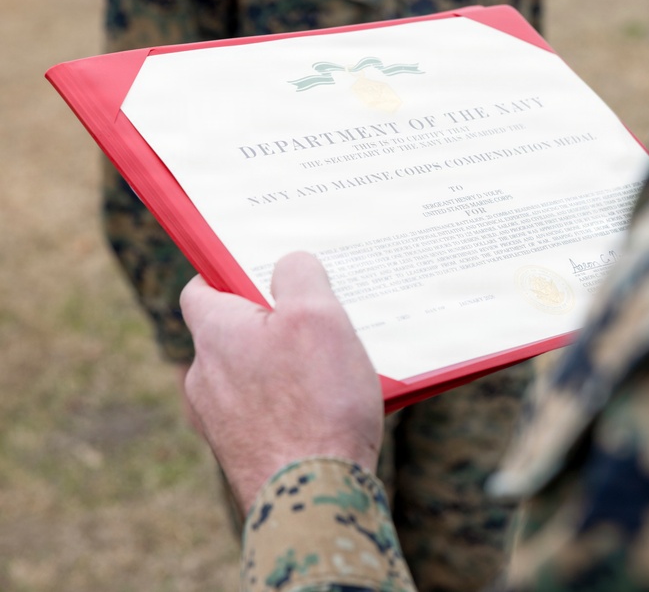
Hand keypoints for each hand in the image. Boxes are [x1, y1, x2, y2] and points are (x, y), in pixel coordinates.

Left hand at [180, 251, 383, 514]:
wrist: (314, 497)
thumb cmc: (316, 402)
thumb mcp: (318, 316)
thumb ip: (299, 274)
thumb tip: (290, 263)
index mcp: (214, 335)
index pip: (201, 287)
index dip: (231, 274)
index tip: (266, 272)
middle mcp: (204, 378)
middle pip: (234, 333)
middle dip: (272, 324)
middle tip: (319, 322)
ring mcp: (220, 423)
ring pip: (253, 376)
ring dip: (286, 368)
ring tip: (335, 372)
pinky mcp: (244, 455)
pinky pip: (268, 414)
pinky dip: (293, 406)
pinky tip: (331, 412)